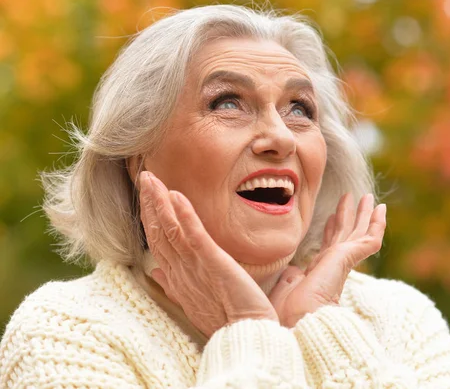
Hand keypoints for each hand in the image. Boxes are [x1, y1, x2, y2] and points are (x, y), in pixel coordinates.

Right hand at [139, 171, 278, 337]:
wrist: (244, 333)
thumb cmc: (223, 318)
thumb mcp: (193, 298)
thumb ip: (172, 282)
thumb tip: (155, 270)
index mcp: (176, 275)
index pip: (158, 240)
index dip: (150, 216)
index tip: (146, 195)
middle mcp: (179, 269)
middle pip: (159, 231)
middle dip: (150, 203)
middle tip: (144, 176)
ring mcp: (194, 266)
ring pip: (170, 229)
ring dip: (160, 202)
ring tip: (152, 179)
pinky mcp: (212, 262)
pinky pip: (195, 236)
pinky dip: (185, 215)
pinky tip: (177, 196)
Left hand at [268, 193, 385, 327]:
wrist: (297, 320)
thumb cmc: (287, 310)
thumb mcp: (287, 286)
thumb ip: (292, 275)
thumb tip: (293, 268)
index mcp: (319, 272)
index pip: (328, 246)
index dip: (330, 229)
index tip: (330, 217)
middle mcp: (333, 265)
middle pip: (345, 234)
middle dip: (349, 215)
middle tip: (353, 197)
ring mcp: (342, 262)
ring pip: (359, 233)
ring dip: (363, 214)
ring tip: (367, 196)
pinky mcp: (349, 259)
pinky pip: (370, 240)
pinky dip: (377, 225)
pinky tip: (381, 209)